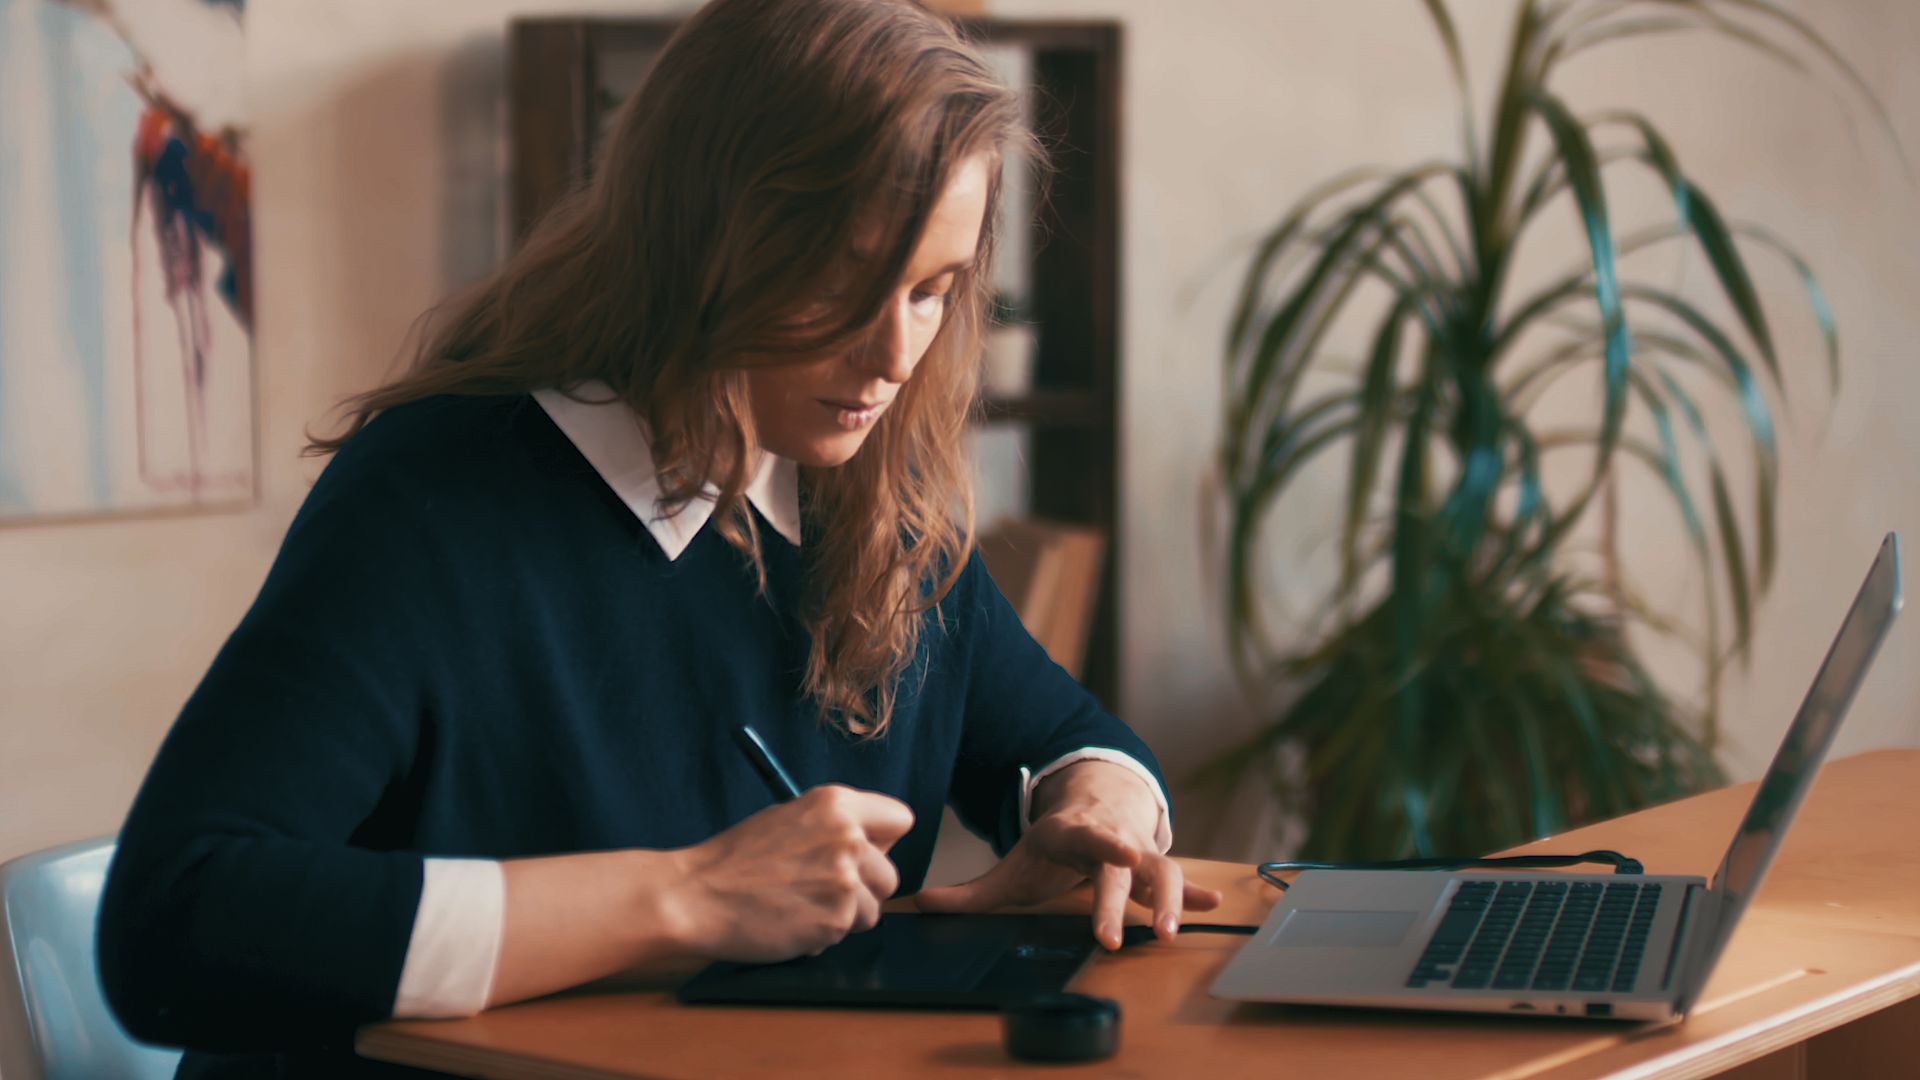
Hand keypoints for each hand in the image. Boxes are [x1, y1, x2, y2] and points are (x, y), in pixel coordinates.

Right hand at [667, 784, 914, 962]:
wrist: (696, 895)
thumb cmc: (736, 858)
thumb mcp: (789, 817)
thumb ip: (836, 826)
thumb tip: (873, 843)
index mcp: (837, 804)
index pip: (901, 819)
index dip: (882, 841)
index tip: (864, 852)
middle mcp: (849, 837)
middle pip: (892, 873)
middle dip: (864, 886)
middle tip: (822, 888)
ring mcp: (845, 881)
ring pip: (874, 909)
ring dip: (845, 914)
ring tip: (802, 904)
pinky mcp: (835, 920)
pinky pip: (847, 933)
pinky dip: (824, 934)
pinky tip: (791, 921)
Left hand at [915, 761, 1220, 949]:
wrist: (1097, 801)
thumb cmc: (1056, 843)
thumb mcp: (1016, 862)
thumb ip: (972, 891)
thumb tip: (920, 904)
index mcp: (1073, 832)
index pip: (1090, 836)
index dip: (1106, 844)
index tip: (1124, 854)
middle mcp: (1112, 838)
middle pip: (1122, 869)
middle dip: (1126, 897)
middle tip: (1130, 928)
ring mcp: (1140, 849)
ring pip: (1162, 871)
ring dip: (1171, 899)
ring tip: (1172, 930)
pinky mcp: (1158, 865)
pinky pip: (1181, 879)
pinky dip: (1197, 894)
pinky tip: (1214, 906)